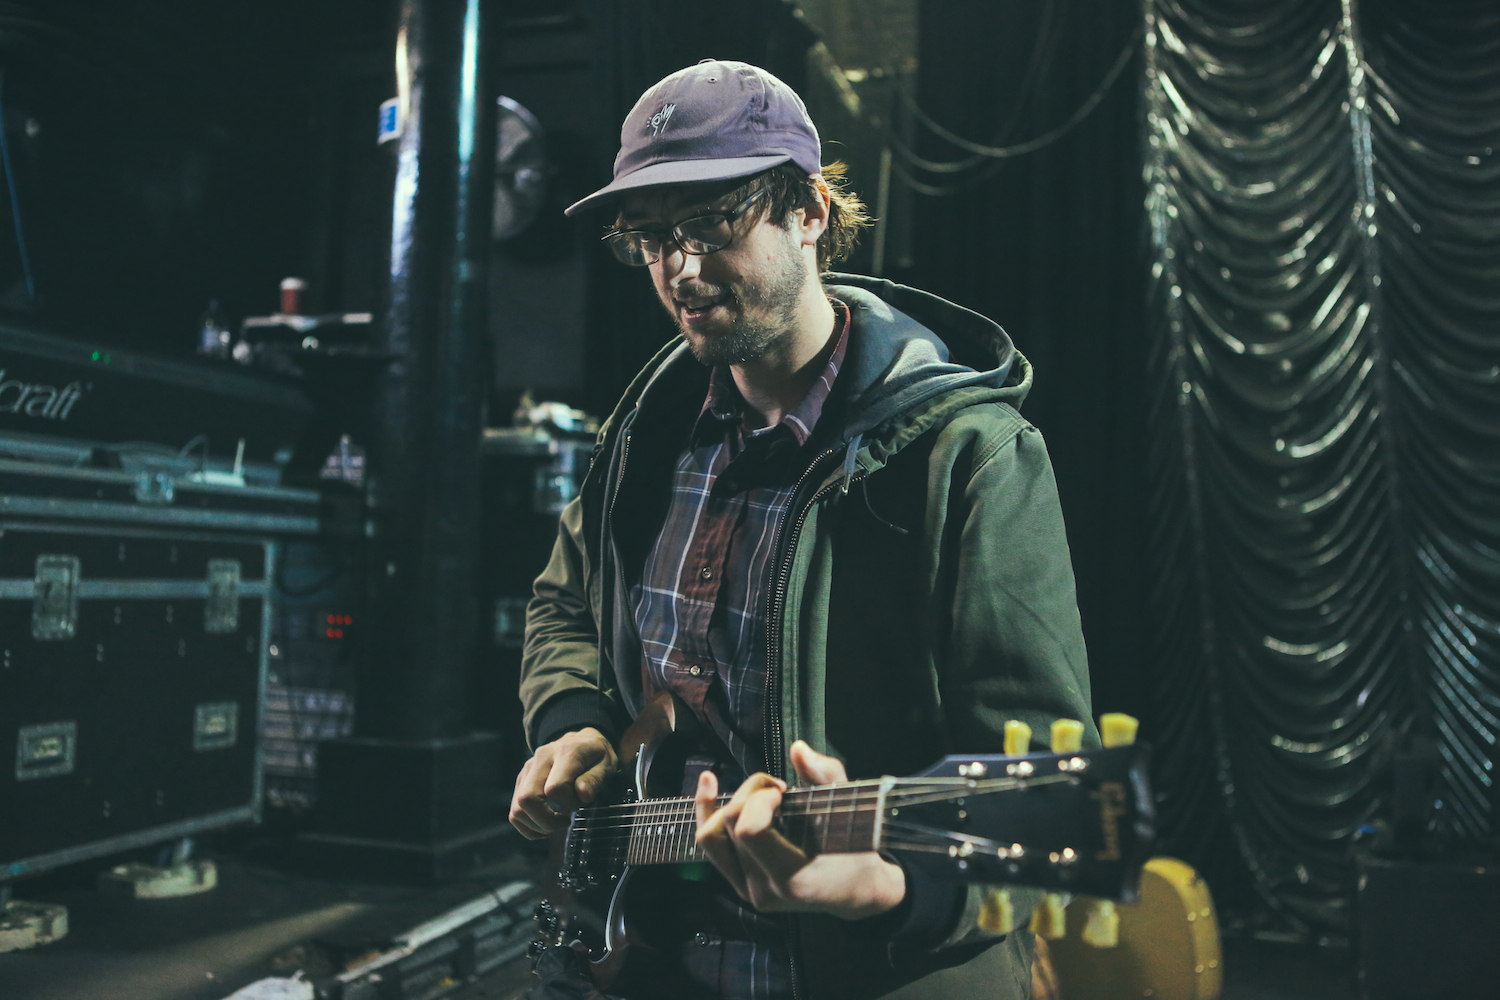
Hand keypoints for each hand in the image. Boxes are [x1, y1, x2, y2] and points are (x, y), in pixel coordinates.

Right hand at [509, 727, 617, 839]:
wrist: (581, 740)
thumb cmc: (595, 756)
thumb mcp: (606, 764)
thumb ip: (595, 780)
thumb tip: (582, 796)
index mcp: (565, 752)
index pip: (555, 788)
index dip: (568, 804)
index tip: (580, 803)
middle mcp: (541, 758)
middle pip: (528, 799)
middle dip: (547, 821)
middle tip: (565, 821)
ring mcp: (527, 769)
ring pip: (517, 809)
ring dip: (536, 826)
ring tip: (556, 823)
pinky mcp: (521, 780)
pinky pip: (514, 812)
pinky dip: (528, 826)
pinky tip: (545, 824)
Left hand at [693, 740, 905, 920]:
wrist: (856, 892)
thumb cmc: (856, 850)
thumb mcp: (849, 809)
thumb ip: (824, 776)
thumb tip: (797, 749)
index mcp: (792, 878)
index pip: (750, 830)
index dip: (761, 799)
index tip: (784, 792)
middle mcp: (764, 890)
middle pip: (729, 825)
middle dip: (749, 793)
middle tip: (779, 790)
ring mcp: (748, 890)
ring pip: (710, 835)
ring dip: (728, 802)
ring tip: (756, 792)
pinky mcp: (739, 883)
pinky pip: (709, 845)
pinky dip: (706, 810)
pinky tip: (709, 782)